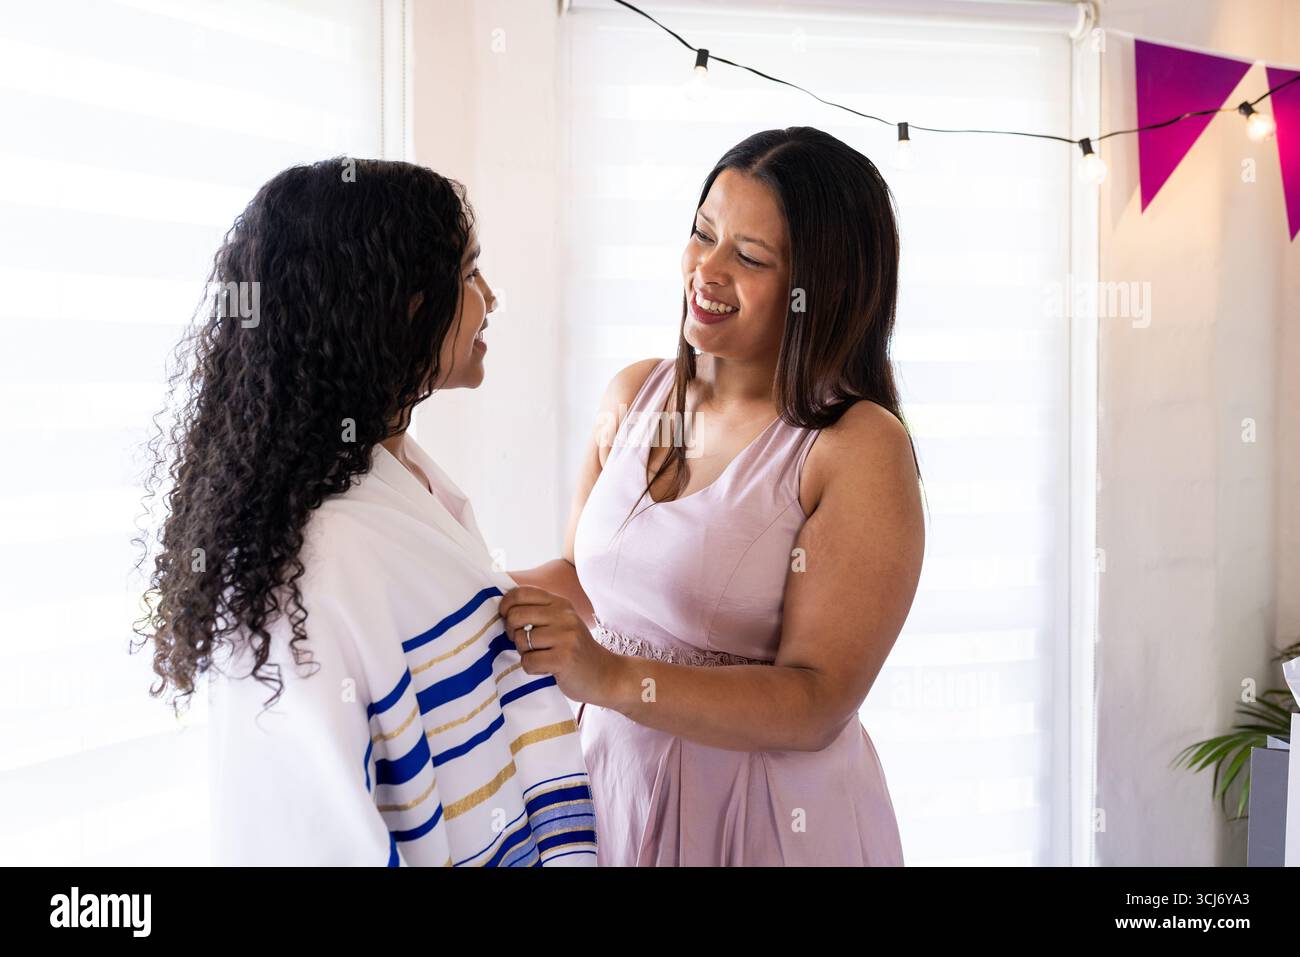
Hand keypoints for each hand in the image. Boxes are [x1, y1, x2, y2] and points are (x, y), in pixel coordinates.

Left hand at [498, 585, 625, 707]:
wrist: (605, 675)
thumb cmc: (575, 650)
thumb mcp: (561, 623)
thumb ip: (538, 613)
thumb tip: (502, 610)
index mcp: (561, 603)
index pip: (521, 593)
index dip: (506, 605)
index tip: (505, 618)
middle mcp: (564, 615)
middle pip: (516, 616)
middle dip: (511, 632)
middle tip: (523, 642)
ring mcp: (566, 636)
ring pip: (521, 640)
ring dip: (524, 653)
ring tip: (540, 656)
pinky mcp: (564, 658)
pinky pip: (528, 662)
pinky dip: (531, 668)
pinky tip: (546, 668)